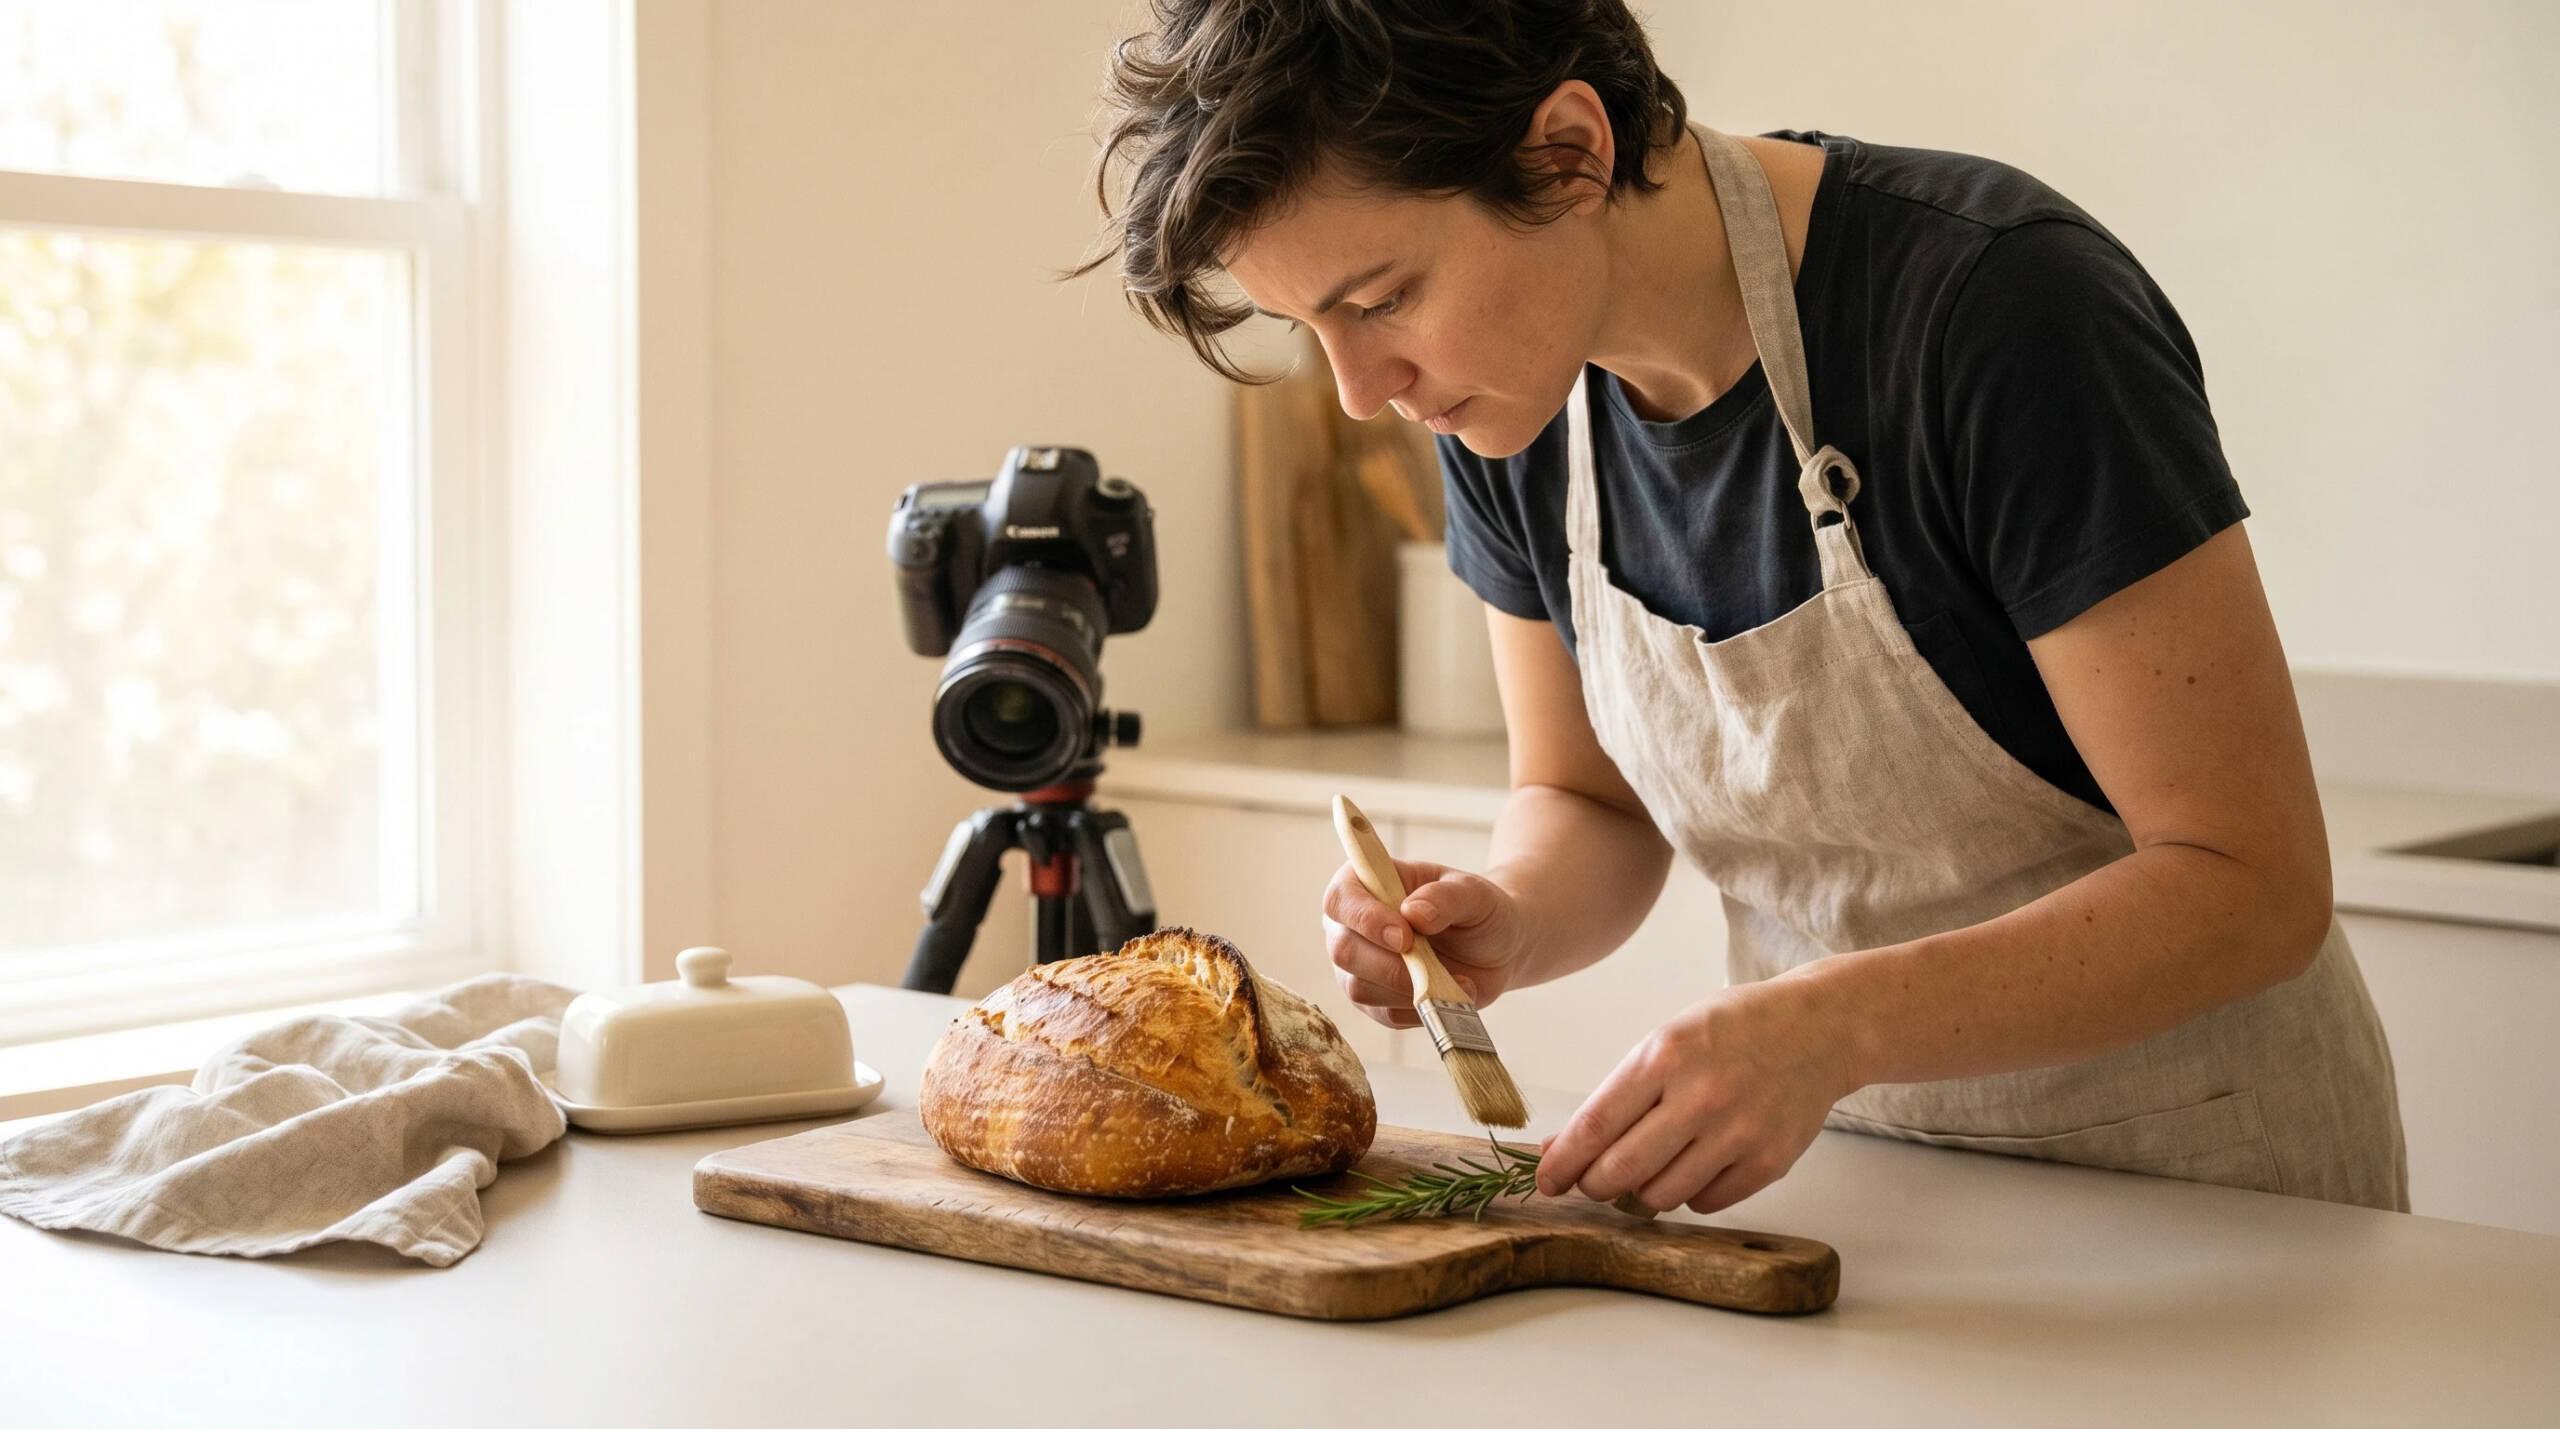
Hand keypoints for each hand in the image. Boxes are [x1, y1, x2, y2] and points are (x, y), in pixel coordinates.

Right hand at [1320, 857, 1530, 1028]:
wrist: (1497, 949)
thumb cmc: (1478, 911)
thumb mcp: (1473, 894)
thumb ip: (1445, 898)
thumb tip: (1413, 913)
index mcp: (1367, 884)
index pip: (1340, 898)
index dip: (1365, 919)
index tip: (1404, 935)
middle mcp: (1352, 925)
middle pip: (1343, 950)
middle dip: (1389, 964)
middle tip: (1431, 966)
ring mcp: (1360, 967)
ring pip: (1359, 988)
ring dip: (1410, 989)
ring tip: (1456, 980)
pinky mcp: (1376, 1002)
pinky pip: (1386, 1014)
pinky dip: (1423, 1009)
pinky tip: (1450, 994)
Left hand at [1535, 978, 1858, 1214]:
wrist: (1818, 1028)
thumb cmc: (1731, 1031)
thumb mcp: (1665, 1042)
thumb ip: (1615, 1097)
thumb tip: (1560, 1149)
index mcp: (1664, 1056)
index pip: (1595, 1126)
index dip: (1561, 1163)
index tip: (1545, 1181)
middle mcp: (1701, 1096)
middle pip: (1620, 1172)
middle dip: (1594, 1185)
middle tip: (1592, 1181)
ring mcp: (1738, 1133)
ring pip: (1660, 1196)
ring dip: (1643, 1190)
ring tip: (1654, 1162)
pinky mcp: (1768, 1162)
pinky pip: (1705, 1203)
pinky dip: (1690, 1192)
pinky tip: (1698, 1161)